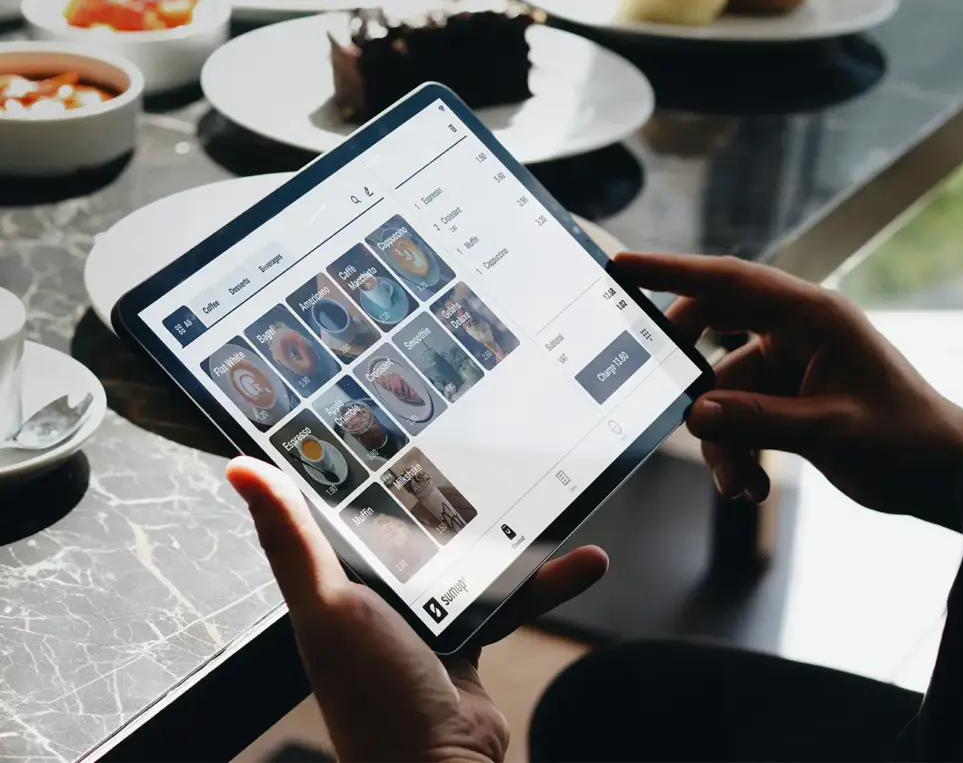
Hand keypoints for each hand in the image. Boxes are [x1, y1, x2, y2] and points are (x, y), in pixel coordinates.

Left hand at [226, 457, 607, 762]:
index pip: (341, 501)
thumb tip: (240, 469)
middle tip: (478, 435)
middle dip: (444, 483)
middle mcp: (374, 592)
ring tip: (540, 489)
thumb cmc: (372, 695)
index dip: (357, 455)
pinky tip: (581, 561)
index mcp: (333, 578)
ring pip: (466, 552)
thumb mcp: (328, 603)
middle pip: (411, 521)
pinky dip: (543, 581)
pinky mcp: (468, 634)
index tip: (385, 407)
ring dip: (504, 530)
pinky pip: (507, 594)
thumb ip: (291, 538)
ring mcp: (424, 614)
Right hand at [616, 253, 962, 530]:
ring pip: (720, 389)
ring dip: (721, 441)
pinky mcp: (782, 397)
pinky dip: (735, 452)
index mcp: (813, 316)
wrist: (937, 477)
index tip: (623, 266)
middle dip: (688, 376)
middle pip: (712, 329)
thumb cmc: (906, 440)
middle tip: (668, 403)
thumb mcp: (831, 431)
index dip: (672, 270)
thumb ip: (758, 420)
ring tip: (740, 483)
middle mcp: (795, 331)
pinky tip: (751, 485)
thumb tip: (693, 413)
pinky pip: (735, 416)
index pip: (731, 281)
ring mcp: (786, 364)